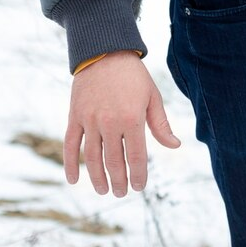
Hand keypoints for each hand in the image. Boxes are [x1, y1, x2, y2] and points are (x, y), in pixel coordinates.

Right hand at [64, 51, 180, 195]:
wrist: (105, 53)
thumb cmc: (134, 77)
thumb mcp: (153, 97)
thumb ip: (161, 125)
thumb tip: (175, 146)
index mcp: (132, 119)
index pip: (136, 156)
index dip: (138, 175)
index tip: (139, 187)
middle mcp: (109, 123)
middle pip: (114, 161)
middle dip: (119, 181)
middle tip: (121, 193)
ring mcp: (89, 121)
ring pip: (92, 158)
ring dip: (97, 178)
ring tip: (103, 190)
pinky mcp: (74, 117)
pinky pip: (70, 145)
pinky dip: (70, 164)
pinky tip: (74, 179)